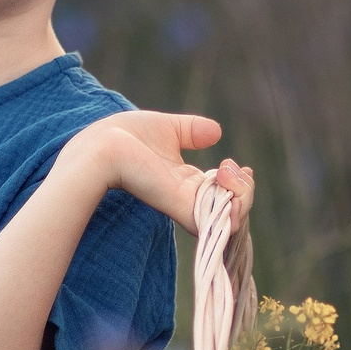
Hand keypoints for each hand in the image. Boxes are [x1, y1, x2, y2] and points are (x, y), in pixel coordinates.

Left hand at [61, 111, 254, 233]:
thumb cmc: (126, 135)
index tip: (240, 166)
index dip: (239, 183)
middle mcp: (189, 198)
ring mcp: (187, 205)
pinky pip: (221, 222)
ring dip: (244, 195)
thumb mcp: (169, 128)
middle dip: (246, 190)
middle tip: (234, 168)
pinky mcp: (184, 207)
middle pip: (234, 209)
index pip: (223, 194)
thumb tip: (217, 131)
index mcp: (186, 182)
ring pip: (234, 218)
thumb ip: (193, 131)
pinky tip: (227, 181)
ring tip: (228, 170)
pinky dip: (235, 206)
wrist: (104, 144)